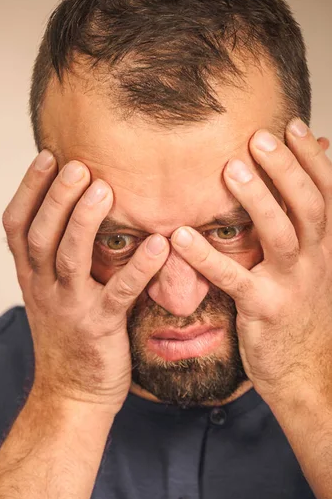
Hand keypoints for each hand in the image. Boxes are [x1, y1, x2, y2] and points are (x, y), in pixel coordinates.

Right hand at [3, 152, 169, 412]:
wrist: (71, 394)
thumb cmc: (67, 338)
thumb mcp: (49, 294)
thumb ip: (56, 258)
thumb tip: (75, 211)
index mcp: (30, 276)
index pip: (17, 226)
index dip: (28, 189)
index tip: (46, 155)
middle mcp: (42, 287)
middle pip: (40, 234)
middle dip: (56, 197)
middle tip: (76, 164)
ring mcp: (69, 308)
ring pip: (69, 258)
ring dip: (83, 221)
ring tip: (103, 189)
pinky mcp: (100, 327)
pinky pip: (118, 293)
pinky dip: (137, 268)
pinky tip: (156, 244)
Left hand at [169, 120, 331, 401]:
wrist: (306, 372)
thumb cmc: (301, 316)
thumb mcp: (314, 271)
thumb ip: (309, 235)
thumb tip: (302, 194)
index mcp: (328, 249)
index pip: (329, 194)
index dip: (314, 159)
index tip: (291, 127)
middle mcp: (317, 262)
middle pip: (309, 205)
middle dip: (286, 168)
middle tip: (258, 137)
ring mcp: (292, 285)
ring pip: (281, 234)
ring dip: (258, 199)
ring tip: (230, 169)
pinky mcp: (264, 309)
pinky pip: (233, 278)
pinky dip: (206, 256)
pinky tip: (181, 236)